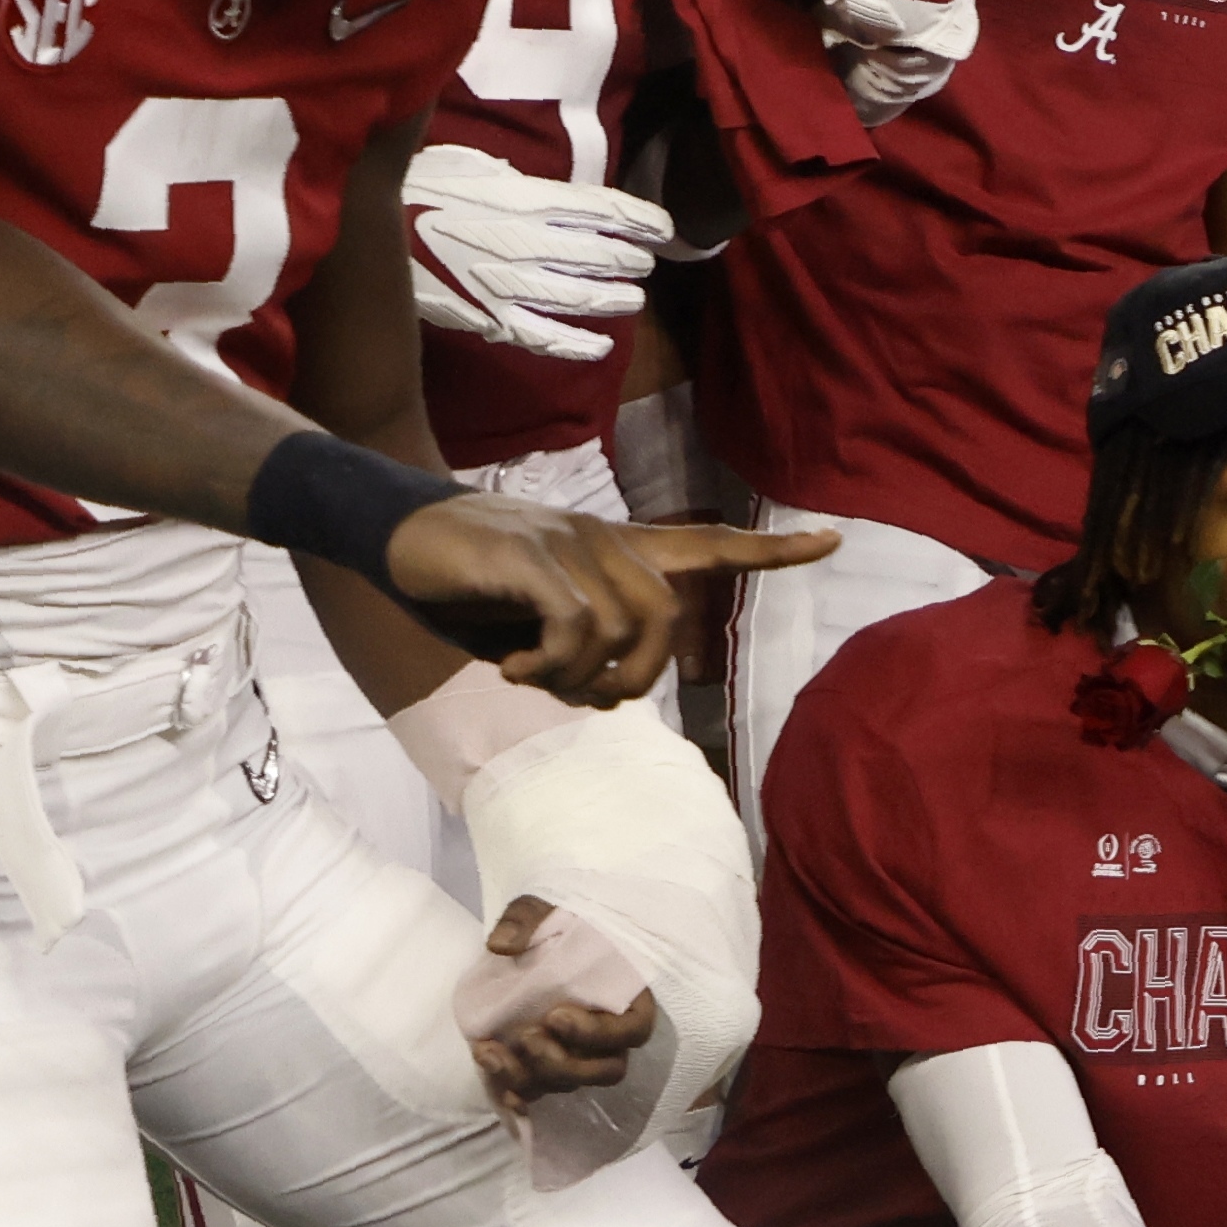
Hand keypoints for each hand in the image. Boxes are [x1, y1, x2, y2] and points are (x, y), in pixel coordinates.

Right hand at [382, 497, 832, 703]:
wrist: (394, 530)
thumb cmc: (468, 582)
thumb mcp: (535, 620)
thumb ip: (583, 646)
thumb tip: (608, 693)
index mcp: (617, 550)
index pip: (711, 543)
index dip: (771, 550)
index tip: (832, 540)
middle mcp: (606, 541)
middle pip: (669, 621)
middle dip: (638, 680)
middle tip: (582, 697)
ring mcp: (570, 545)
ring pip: (625, 630)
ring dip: (581, 678)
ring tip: (533, 679)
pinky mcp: (531, 558)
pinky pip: (577, 627)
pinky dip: (550, 666)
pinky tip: (513, 670)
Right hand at [396, 138, 669, 361]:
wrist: (363, 229)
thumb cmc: (414, 189)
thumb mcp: (466, 165)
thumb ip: (508, 178)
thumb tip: (528, 182)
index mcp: (524, 197)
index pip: (601, 208)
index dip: (639, 219)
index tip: (664, 228)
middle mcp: (527, 240)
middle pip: (598, 254)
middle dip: (629, 260)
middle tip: (646, 263)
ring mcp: (510, 283)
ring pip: (580, 295)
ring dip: (613, 298)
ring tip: (633, 298)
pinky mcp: (489, 317)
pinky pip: (544, 337)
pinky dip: (578, 345)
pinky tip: (602, 346)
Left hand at [456, 889, 663, 1103]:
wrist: (533, 944)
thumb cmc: (551, 925)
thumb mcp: (540, 909)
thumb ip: (526, 919)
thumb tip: (500, 946)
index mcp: (626, 996)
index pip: (634, 1030)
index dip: (600, 1033)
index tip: (556, 1016)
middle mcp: (610, 1035)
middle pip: (606, 1070)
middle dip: (563, 1064)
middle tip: (528, 1037)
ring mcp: (580, 1055)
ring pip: (569, 1085)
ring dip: (530, 1078)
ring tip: (489, 1053)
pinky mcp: (549, 1065)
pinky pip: (542, 1092)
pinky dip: (517, 1093)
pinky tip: (493, 1081)